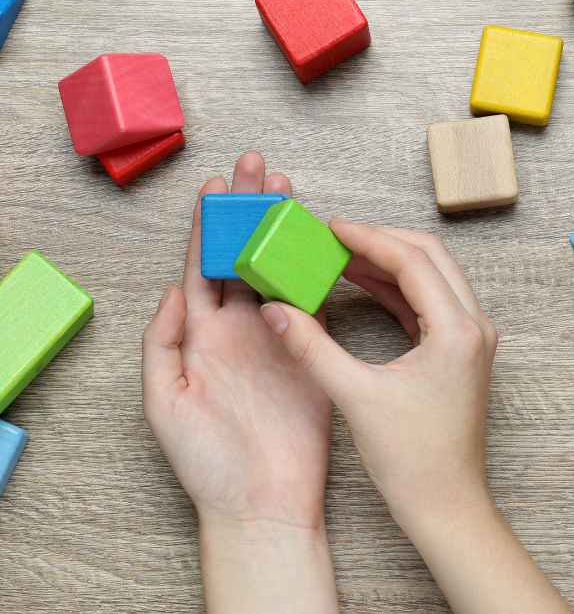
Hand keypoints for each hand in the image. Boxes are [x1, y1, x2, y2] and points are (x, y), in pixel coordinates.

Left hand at [142, 152, 338, 613]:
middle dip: (246, 210)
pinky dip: (313, 266)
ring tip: (285, 189)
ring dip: (281, 228)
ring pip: (277, 267)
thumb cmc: (207, 462)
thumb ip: (162, 343)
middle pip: (241, 254)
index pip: (203, 266)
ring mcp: (274, 335)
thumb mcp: (165, 403)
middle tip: (255, 166)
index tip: (215, 186)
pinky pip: (311, 298)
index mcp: (200, 335)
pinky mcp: (309, 348)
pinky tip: (315, 238)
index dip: (208, 225)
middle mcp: (237, 328)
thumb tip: (173, 289)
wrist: (262, 503)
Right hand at [261, 220, 572, 613]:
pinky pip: (428, 299)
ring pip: (431, 274)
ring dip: (388, 260)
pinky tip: (362, 283)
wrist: (446, 506)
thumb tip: (276, 310)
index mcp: (457, 332)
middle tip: (337, 235)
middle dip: (381, 240)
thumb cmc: (413, 462)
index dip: (369, 238)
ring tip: (342, 254)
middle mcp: (472, 327)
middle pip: (429, 255)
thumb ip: (312, 348)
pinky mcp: (458, 349)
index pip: (412, 261)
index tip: (334, 227)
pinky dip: (395, 286)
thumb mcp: (355, 397)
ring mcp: (469, 338)